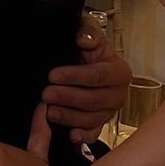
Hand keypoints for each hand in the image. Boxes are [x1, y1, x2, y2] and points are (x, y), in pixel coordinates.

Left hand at [43, 14, 130, 143]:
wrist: (78, 55)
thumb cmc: (83, 42)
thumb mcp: (85, 29)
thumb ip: (87, 31)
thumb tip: (84, 39)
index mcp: (118, 71)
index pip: (97, 75)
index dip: (74, 76)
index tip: (52, 75)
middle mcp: (118, 93)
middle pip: (94, 100)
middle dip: (68, 98)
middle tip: (46, 94)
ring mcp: (109, 110)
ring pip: (92, 118)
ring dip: (69, 116)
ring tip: (48, 111)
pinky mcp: (99, 123)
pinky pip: (93, 133)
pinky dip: (83, 136)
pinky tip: (71, 136)